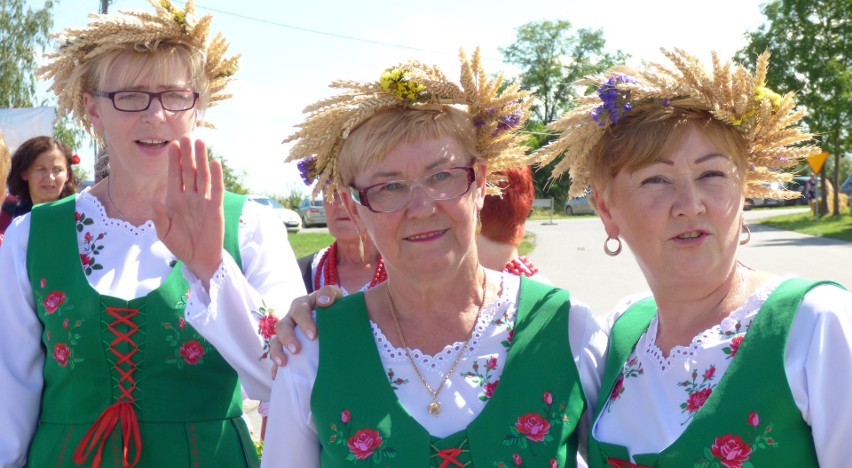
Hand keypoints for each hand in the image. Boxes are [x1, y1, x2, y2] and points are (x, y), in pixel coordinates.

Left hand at [153, 136, 223, 287]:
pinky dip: (215, 177)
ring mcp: (202, 201)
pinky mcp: (214, 208)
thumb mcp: (163, 232)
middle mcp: (189, 197)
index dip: (173, 161)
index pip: (174, 176)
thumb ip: (158, 216)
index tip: (172, 144)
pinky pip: (215, 190)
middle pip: (188, 171)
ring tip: (200, 142)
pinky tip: (214, 163)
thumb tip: (154, 199)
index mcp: (174, 200)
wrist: (198, 259)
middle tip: (186, 136)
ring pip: (201, 176)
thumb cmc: (180, 245)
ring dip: (200, 159)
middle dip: (187, 154)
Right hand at [269, 285, 344, 372]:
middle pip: (282, 326)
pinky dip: (274, 367)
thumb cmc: (331, 305)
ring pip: (275, 341)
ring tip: (283, 363)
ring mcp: (286, 334)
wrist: (332, 316)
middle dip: (288, 338)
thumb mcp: (333, 295)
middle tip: (297, 350)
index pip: (299, 311)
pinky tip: (276, 376)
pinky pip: (276, 356)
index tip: (313, 335)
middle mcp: (290, 318)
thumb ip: (329, 293)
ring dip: (277, 352)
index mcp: (301, 305)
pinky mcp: (285, 347)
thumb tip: (324, 301)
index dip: (304, 322)